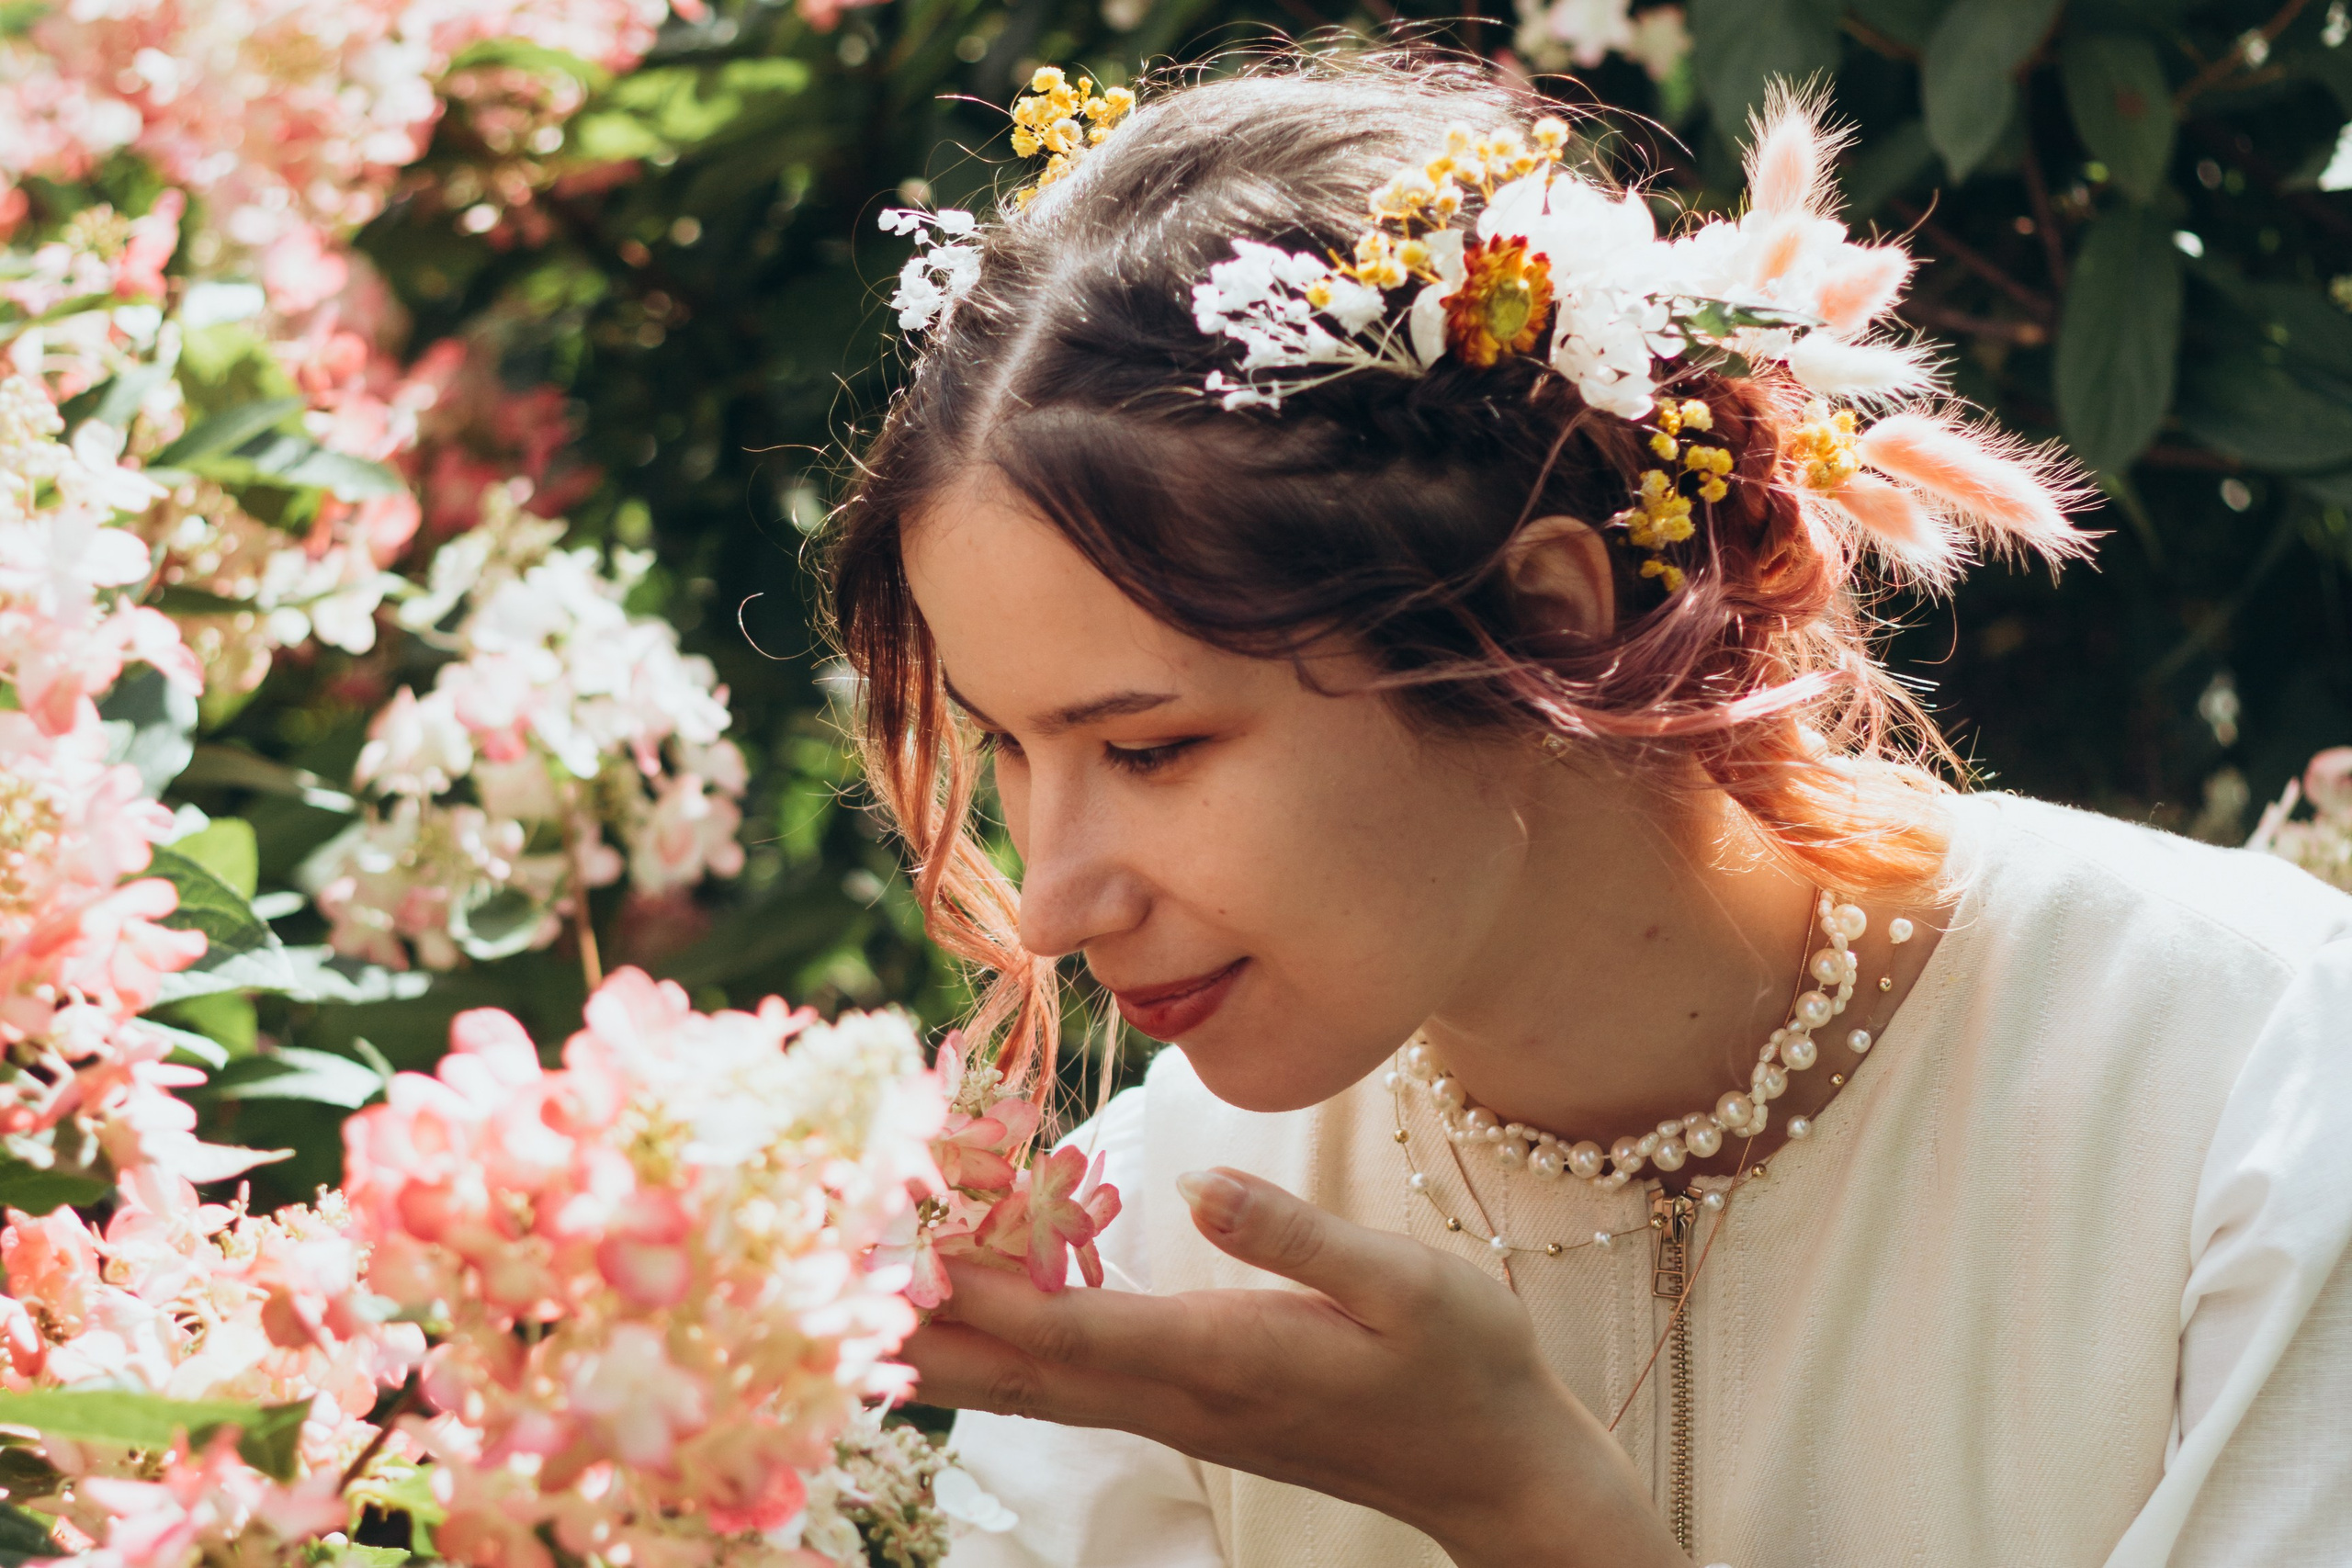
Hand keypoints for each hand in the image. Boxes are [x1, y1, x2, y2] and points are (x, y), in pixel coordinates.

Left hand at [902, 1167, 1686, 1567]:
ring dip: (943, 1346)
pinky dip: (1001, 1350)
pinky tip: (966, 1321)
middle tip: (825, 1278)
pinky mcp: (1189, 1404)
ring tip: (859, 1298)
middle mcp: (1177, 1395)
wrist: (1494, 1465)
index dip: (969, 1293)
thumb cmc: (1462, 1365)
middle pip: (1014, 1373)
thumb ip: (1297, 1235)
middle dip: (917, 1328)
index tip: (889, 1250)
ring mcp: (1178, 1410)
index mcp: (1219, 1358)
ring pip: (1029, 1387)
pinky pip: (1068, 1382)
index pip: (1064, 1332)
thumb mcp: (1405, 1283)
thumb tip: (1195, 1181)